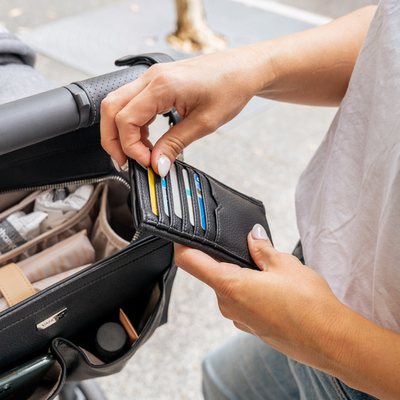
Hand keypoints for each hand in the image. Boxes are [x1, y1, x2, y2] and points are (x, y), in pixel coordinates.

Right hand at [100, 47, 262, 175]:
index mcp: (161, 86)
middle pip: (111, 109)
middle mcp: (151, 77)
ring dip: (122, 132)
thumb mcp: (203, 123)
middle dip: (113, 140)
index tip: (146, 162)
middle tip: (126, 162)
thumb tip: (157, 165)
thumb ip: (175, 145)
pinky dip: (133, 123)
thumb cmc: (230, 87)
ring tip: (139, 153)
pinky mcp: (157, 82)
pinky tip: (147, 138)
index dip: (130, 147)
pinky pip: (133, 103)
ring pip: (118, 105)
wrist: (243, 69)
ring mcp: (152, 77)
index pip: (126, 120)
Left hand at [174, 224, 346, 369]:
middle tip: (247, 246)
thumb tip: (252, 236)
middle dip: (226, 257)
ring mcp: (238, 318)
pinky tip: (272, 288)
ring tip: (267, 269)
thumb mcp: (283, 264)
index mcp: (230, 286)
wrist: (330, 340)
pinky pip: (240, 301)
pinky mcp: (250, 326)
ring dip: (241, 274)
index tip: (182, 234)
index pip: (191, 262)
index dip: (183, 245)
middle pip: (212, 273)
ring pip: (229, 287)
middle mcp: (228, 305)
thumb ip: (262, 248)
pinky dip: (249, 289)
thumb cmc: (309, 305)